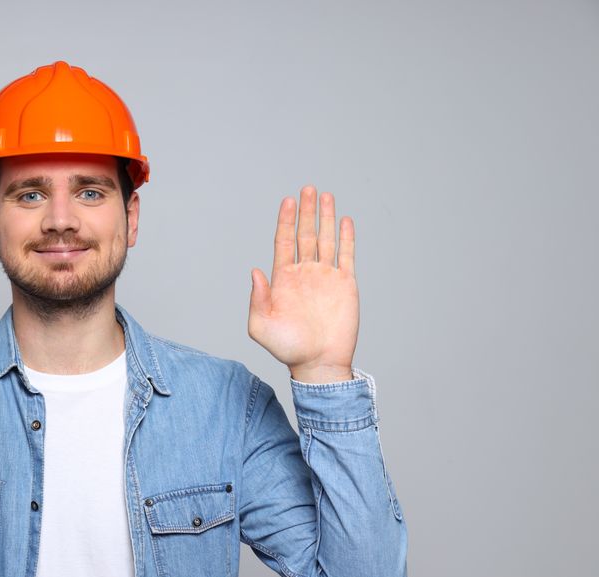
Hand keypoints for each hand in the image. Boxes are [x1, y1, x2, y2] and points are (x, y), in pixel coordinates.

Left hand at [248, 185, 358, 383]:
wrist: (318, 363)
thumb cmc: (287, 348)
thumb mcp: (261, 326)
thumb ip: (257, 299)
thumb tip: (255, 271)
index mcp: (283, 279)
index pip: (284, 241)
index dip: (285, 220)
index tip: (287, 200)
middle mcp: (304, 273)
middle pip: (305, 234)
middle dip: (305, 212)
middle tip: (307, 188)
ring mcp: (325, 277)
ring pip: (325, 239)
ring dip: (325, 218)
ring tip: (325, 195)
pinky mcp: (345, 284)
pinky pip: (346, 255)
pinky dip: (346, 237)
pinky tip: (345, 220)